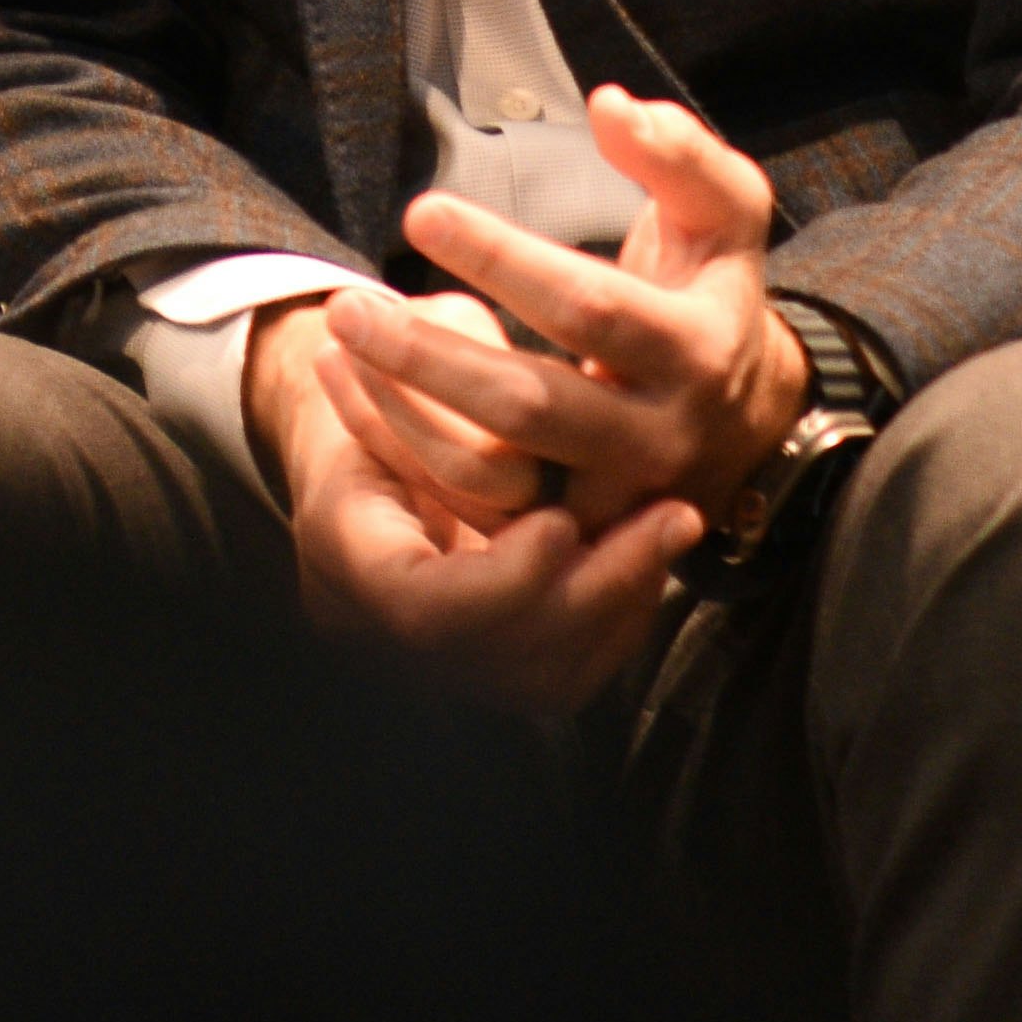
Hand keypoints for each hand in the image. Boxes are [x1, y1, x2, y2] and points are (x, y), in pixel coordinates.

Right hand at [244, 290, 706, 718]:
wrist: (359, 400)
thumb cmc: (385, 350)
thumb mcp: (403, 344)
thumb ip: (452, 400)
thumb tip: (523, 464)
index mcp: (345, 542)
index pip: (424, 608)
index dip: (504, 578)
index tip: (561, 521)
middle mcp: (383, 617)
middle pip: (505, 655)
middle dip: (598, 589)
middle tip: (675, 515)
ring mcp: (436, 650)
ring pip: (548, 677)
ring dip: (622, 600)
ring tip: (676, 524)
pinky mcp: (488, 654)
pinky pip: (568, 667)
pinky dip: (618, 615)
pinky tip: (655, 550)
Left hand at [321, 87, 813, 547]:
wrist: (746, 419)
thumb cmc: (711, 291)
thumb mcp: (726, 214)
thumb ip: (680, 154)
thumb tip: (611, 107)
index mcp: (694, 351)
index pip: (587, 308)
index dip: (502, 260)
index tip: (420, 212)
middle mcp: (655, 436)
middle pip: (530, 407)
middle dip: (430, 357)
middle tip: (347, 304)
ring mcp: (610, 497)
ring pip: (493, 474)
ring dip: (402, 413)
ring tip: (337, 347)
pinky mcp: (569, 531)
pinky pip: (475, 507)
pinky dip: (409, 453)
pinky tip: (356, 396)